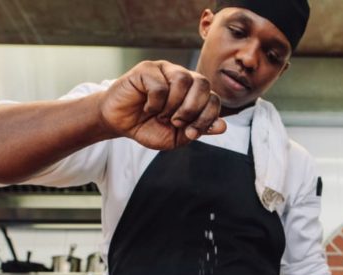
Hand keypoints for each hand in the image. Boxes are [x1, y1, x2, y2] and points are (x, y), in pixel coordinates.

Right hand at [98, 60, 226, 149]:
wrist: (120, 124)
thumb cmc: (149, 127)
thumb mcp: (177, 136)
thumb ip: (199, 130)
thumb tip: (222, 126)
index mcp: (194, 93)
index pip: (214, 98)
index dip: (207, 118)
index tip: (191, 133)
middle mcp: (182, 78)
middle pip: (203, 83)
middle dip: (193, 108)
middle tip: (177, 122)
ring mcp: (165, 70)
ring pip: (183, 79)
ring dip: (174, 105)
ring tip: (162, 115)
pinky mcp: (146, 69)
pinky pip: (160, 84)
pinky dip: (155, 103)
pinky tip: (148, 108)